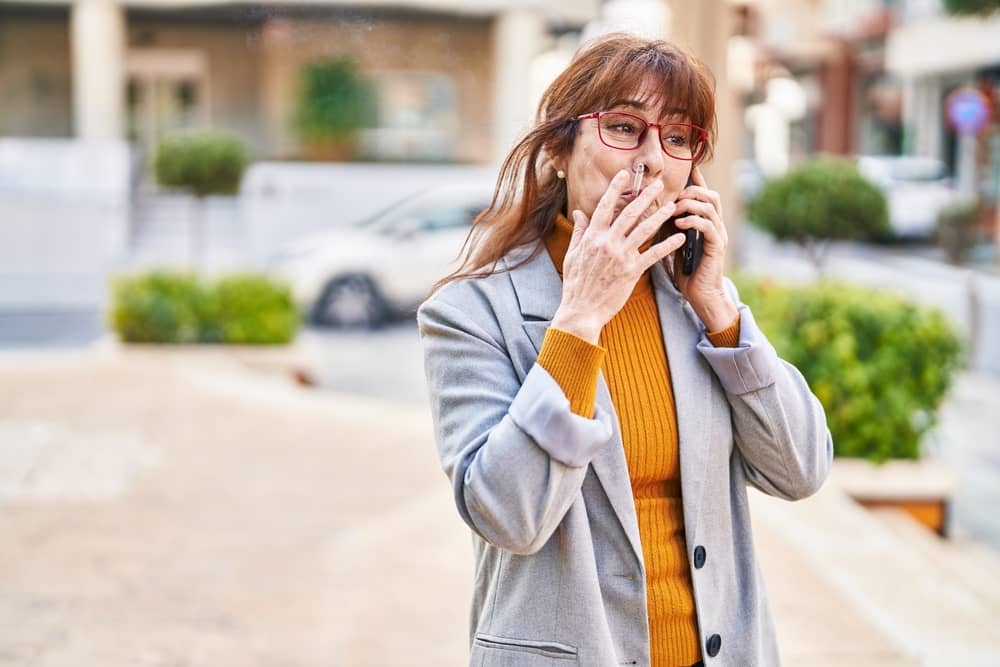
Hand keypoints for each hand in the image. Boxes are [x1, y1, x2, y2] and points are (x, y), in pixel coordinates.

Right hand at [552, 169, 687, 343]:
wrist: (581, 311)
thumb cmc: (576, 285)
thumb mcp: (572, 255)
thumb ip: (579, 232)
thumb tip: (579, 213)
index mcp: (592, 237)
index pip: (605, 206)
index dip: (615, 188)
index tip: (625, 175)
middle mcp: (607, 243)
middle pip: (629, 213)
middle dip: (645, 196)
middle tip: (659, 184)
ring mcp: (620, 257)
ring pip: (644, 230)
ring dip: (660, 216)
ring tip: (673, 206)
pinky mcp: (631, 272)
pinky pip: (653, 255)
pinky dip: (667, 245)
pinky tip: (679, 237)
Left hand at [670, 166, 737, 331]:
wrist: (700, 295)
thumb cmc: (685, 270)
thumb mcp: (673, 242)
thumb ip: (668, 225)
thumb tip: (650, 208)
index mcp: (705, 222)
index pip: (703, 194)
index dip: (696, 179)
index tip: (686, 166)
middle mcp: (715, 225)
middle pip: (710, 194)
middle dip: (692, 190)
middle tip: (674, 195)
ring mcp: (718, 235)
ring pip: (711, 207)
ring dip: (691, 204)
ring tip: (674, 208)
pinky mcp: (717, 247)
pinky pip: (709, 226)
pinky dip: (694, 220)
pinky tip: (680, 223)